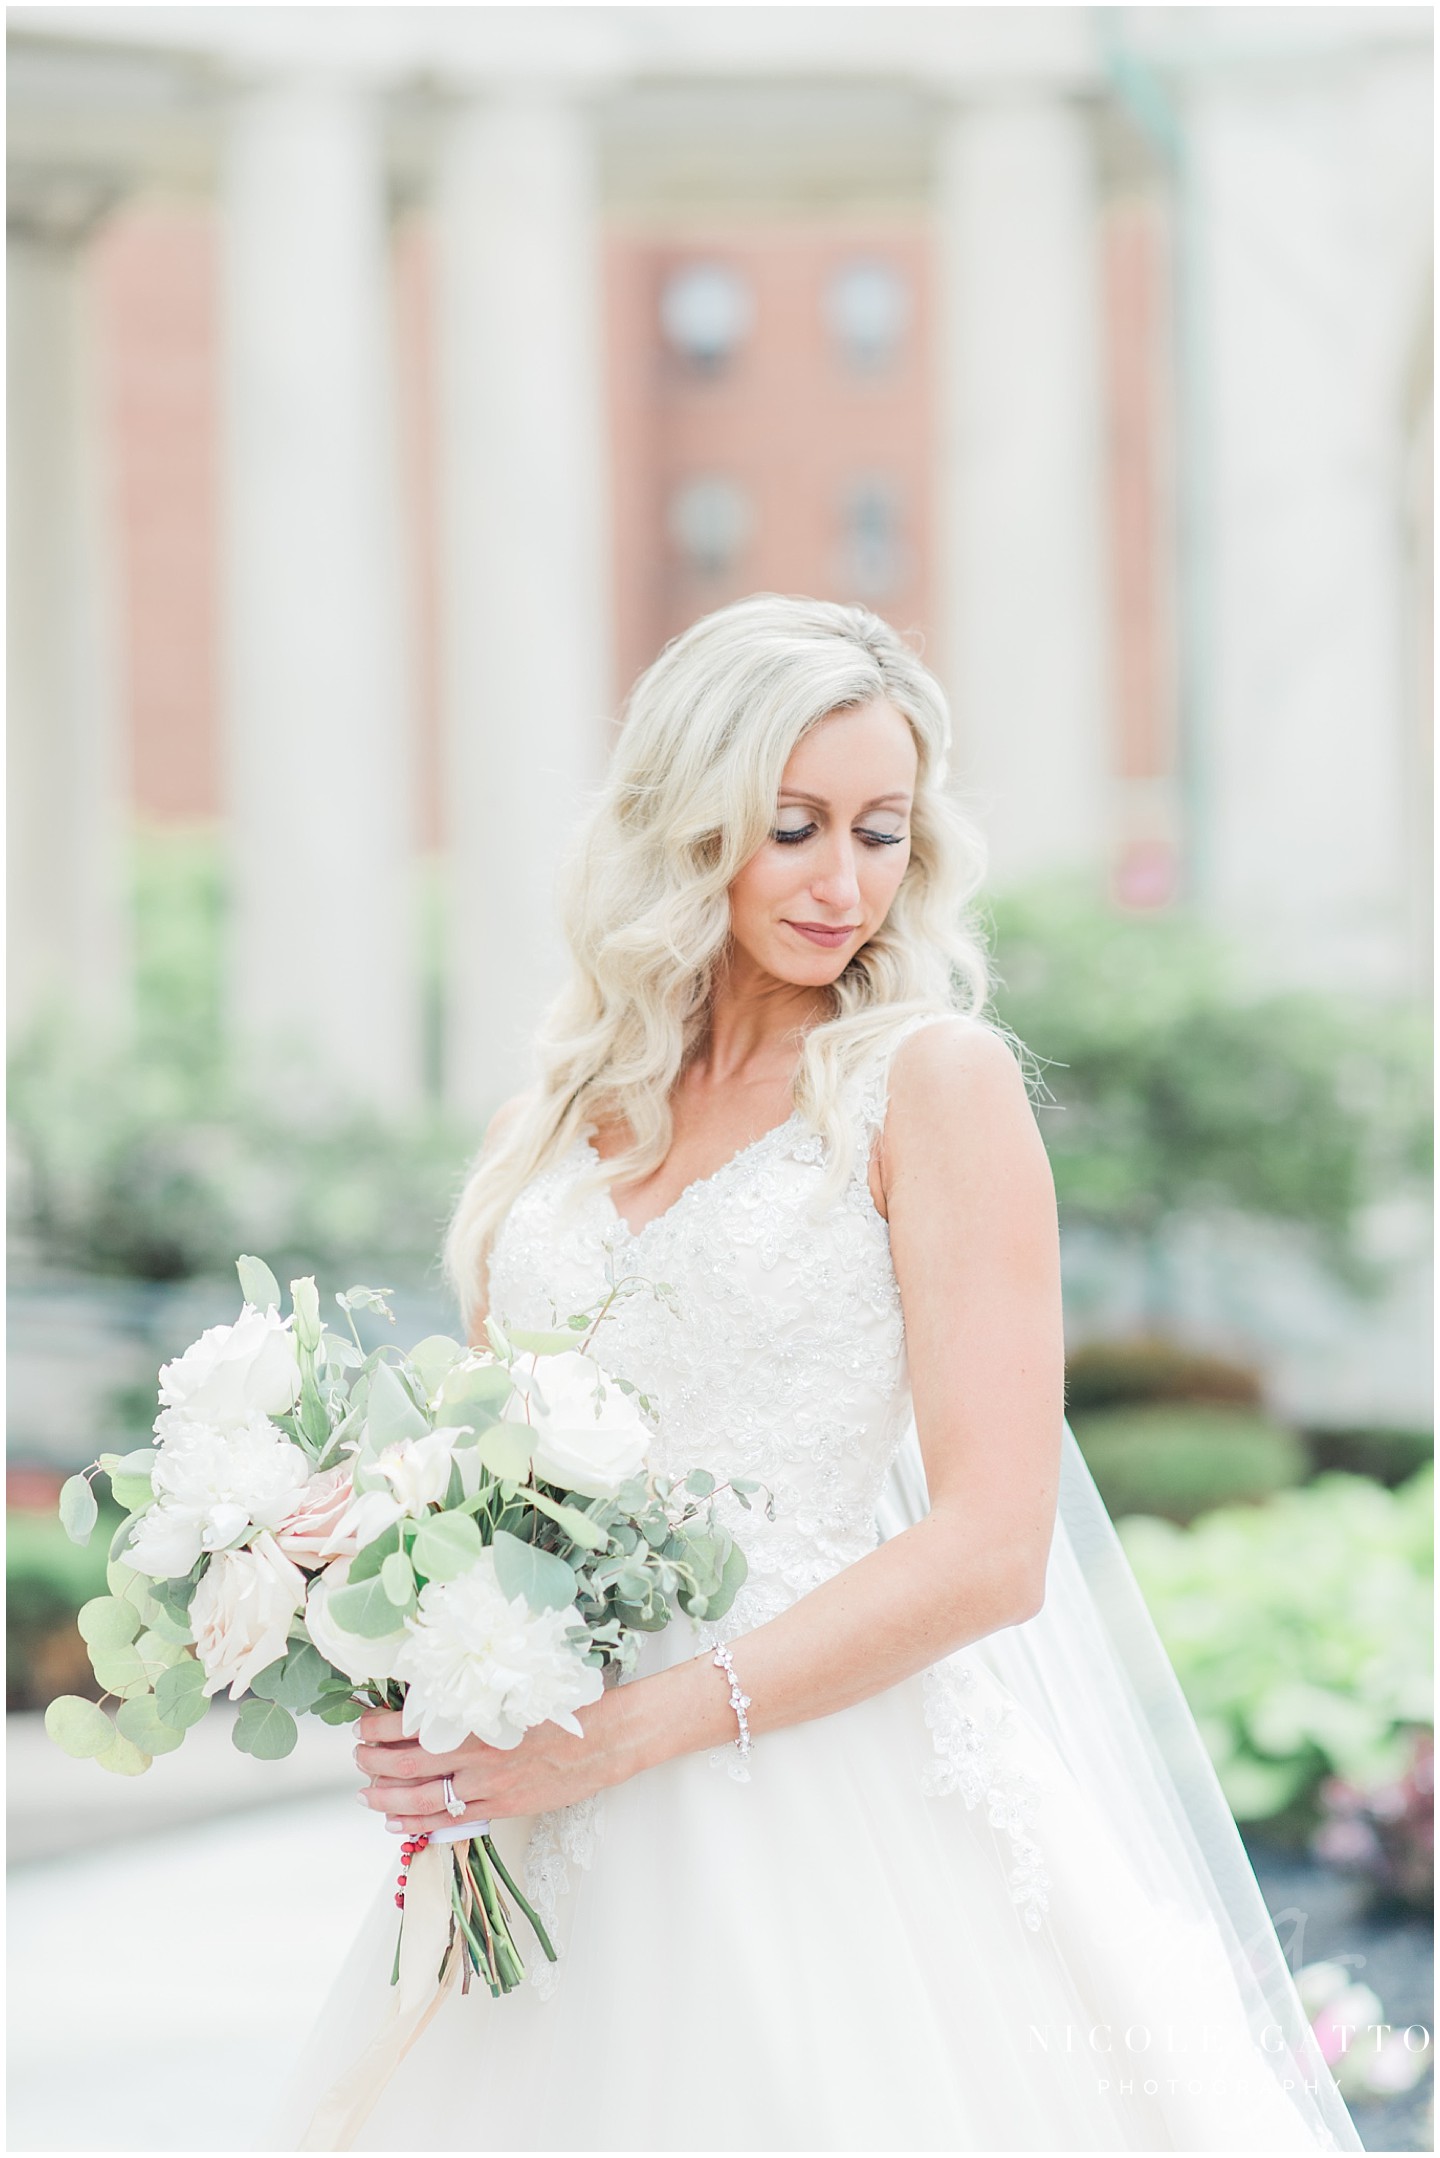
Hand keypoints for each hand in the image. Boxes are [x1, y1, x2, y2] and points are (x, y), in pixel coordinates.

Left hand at [353, 1693, 636, 1835]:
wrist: (607, 1737)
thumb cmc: (565, 1703)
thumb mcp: (515, 1687)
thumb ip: (472, 1698)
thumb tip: (429, 1699)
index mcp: (477, 1717)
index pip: (410, 1726)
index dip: (378, 1727)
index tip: (362, 1723)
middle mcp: (476, 1754)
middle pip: (406, 1765)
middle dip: (372, 1762)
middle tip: (356, 1756)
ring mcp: (488, 1786)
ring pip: (421, 1799)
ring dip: (386, 1797)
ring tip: (365, 1793)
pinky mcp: (503, 1807)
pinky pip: (449, 1821)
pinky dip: (417, 1823)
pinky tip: (397, 1821)